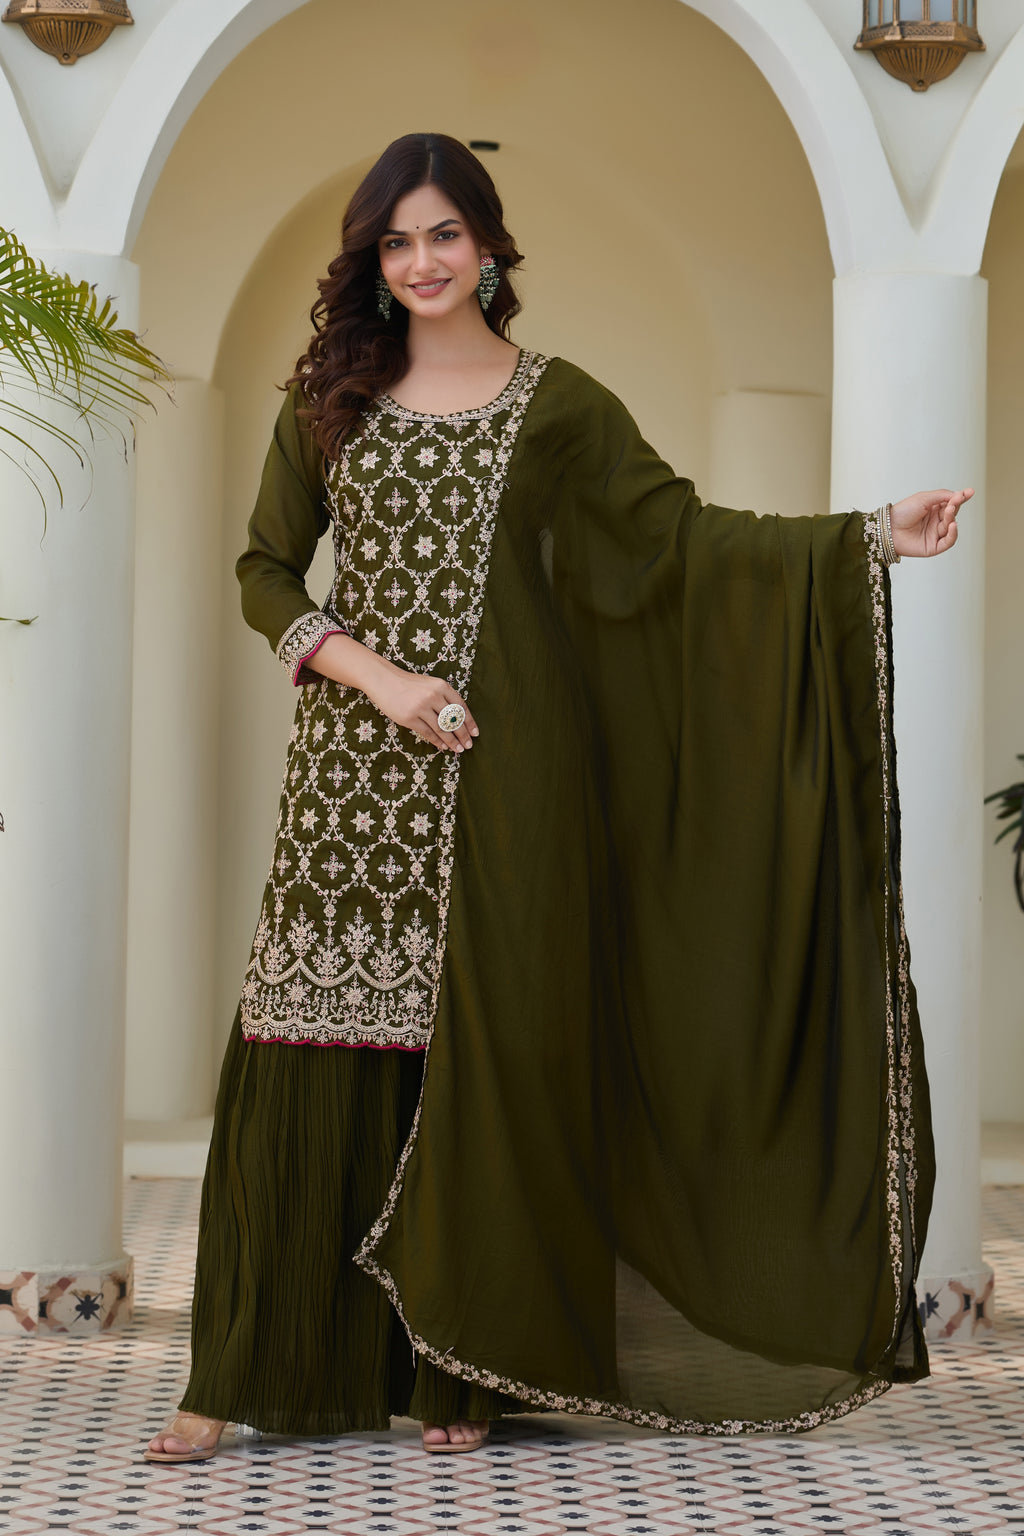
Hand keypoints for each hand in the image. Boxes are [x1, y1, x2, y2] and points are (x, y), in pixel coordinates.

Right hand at [305, 634, 477, 752]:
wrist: (384, 680)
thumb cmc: (408, 684)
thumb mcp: (430, 685)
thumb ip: (443, 698)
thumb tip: (458, 720)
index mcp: (441, 686)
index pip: (461, 707)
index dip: (469, 722)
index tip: (475, 733)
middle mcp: (433, 696)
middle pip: (453, 720)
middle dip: (463, 735)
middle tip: (468, 745)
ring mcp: (421, 707)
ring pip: (442, 729)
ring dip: (451, 741)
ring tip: (458, 749)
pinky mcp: (409, 718)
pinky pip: (428, 733)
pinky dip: (437, 741)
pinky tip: (442, 746)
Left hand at [891, 488, 972, 558]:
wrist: (888, 528)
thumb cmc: (903, 512)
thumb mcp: (924, 498)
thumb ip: (942, 496)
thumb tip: (960, 494)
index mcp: (933, 509)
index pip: (951, 503)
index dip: (961, 498)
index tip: (970, 492)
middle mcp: (935, 522)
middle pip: (952, 514)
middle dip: (954, 506)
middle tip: (955, 501)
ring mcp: (935, 534)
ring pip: (951, 526)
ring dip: (951, 517)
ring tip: (948, 510)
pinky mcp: (933, 547)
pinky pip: (948, 542)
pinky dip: (953, 533)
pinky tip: (952, 525)